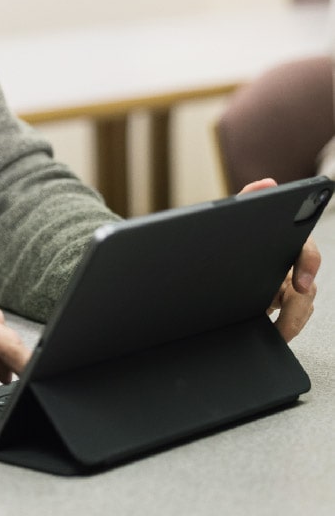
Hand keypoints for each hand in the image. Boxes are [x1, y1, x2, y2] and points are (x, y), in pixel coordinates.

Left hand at [240, 178, 320, 340]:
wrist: (208, 259)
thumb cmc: (229, 235)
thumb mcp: (235, 216)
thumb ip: (250, 199)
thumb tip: (267, 182)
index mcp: (286, 241)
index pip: (306, 251)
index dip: (308, 266)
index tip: (300, 283)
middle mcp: (290, 264)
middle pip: (308, 286)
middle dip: (299, 305)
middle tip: (285, 322)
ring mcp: (287, 285)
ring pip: (302, 306)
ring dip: (292, 321)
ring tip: (278, 332)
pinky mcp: (279, 304)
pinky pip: (292, 319)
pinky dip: (285, 327)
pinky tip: (273, 333)